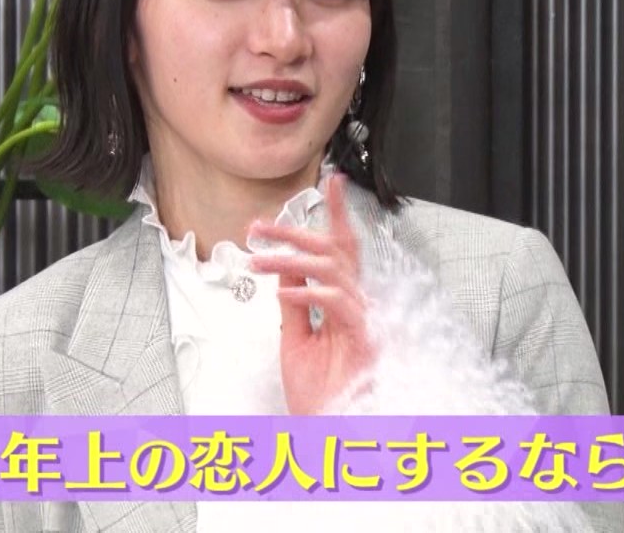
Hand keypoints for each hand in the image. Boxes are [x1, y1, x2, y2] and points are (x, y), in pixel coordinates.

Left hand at [248, 173, 374, 414]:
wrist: (327, 437)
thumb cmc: (319, 398)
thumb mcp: (296, 341)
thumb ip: (296, 303)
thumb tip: (286, 269)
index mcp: (344, 306)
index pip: (342, 252)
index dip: (337, 217)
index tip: (330, 185)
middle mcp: (357, 308)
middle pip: (336, 252)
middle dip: (297, 233)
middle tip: (261, 226)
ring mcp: (363, 322)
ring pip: (334, 270)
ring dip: (292, 262)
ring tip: (259, 262)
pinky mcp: (364, 340)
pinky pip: (338, 303)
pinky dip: (309, 293)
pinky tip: (286, 292)